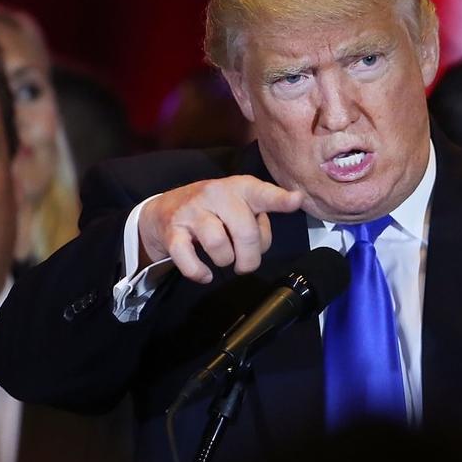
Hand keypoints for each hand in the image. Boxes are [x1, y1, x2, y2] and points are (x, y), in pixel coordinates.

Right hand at [138, 175, 302, 282]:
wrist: (164, 210)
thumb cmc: (213, 211)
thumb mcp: (239, 206)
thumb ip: (258, 219)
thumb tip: (261, 242)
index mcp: (239, 188)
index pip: (262, 193)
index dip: (280, 199)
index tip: (297, 200)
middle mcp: (216, 194)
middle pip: (245, 231)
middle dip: (250, 258)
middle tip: (245, 264)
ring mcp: (192, 211)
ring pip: (218, 244)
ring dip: (225, 261)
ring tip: (223, 260)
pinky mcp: (172, 230)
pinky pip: (187, 257)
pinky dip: (199, 272)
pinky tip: (205, 274)